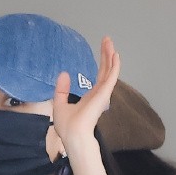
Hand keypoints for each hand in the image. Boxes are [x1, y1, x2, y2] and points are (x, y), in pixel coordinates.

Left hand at [52, 36, 120, 155]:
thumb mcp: (60, 104)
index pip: (99, 76)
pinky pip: (111, 78)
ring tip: (110, 42)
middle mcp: (99, 94)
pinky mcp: (103, 95)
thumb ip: (62, 90)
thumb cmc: (67, 126)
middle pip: (105, 70)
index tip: (102, 48)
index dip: (102, 62)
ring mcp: (102, 94)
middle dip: (106, 54)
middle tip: (107, 40)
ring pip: (109, 71)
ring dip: (110, 56)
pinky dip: (114, 66)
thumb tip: (64, 73)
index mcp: (91, 97)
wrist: (72, 135)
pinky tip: (115, 55)